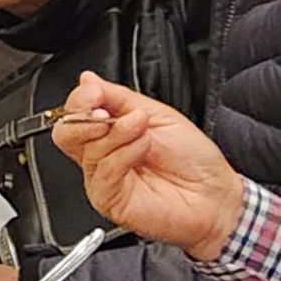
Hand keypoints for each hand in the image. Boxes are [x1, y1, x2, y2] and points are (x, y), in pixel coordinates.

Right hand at [49, 74, 246, 259]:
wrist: (215, 194)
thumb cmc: (193, 160)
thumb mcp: (157, 113)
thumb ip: (117, 97)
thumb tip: (86, 80)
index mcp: (109, 134)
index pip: (73, 114)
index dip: (79, 101)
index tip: (94, 92)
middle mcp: (102, 157)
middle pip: (65, 134)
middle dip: (84, 116)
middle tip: (107, 112)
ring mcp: (104, 179)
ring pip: (87, 149)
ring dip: (118, 132)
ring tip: (144, 130)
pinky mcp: (110, 200)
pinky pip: (103, 172)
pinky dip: (124, 153)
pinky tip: (143, 148)